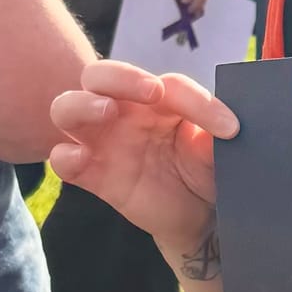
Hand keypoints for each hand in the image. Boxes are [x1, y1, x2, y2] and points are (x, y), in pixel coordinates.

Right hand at [48, 62, 238, 248]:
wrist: (197, 216)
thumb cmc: (203, 171)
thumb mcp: (215, 153)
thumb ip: (215, 137)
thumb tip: (227, 129)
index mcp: (157, 97)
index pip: (168, 85)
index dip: (197, 101)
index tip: (229, 128)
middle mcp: (123, 111)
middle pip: (99, 75)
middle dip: (120, 76)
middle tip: (151, 92)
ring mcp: (102, 141)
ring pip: (67, 108)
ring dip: (82, 105)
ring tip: (107, 111)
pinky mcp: (92, 174)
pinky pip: (62, 160)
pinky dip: (64, 157)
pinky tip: (81, 158)